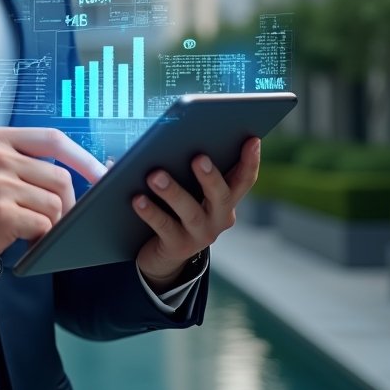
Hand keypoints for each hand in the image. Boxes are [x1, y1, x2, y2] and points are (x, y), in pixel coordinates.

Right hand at [0, 127, 105, 280]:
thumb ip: (25, 162)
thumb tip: (79, 170)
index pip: (54, 138)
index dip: (83, 157)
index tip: (102, 174)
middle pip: (61, 176)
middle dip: (67, 204)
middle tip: (53, 220)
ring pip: (55, 204)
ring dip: (51, 224)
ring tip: (30, 230)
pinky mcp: (1, 214)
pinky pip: (43, 225)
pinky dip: (40, 238)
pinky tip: (23, 241)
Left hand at [133, 137, 260, 292]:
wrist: (162, 252)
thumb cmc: (174, 206)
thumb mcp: (186, 187)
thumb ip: (184, 165)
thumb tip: (166, 137)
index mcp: (225, 199)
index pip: (243, 180)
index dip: (250, 161)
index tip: (252, 139)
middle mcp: (218, 218)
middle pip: (220, 196)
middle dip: (211, 177)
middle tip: (198, 158)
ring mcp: (200, 234)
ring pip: (190, 212)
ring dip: (173, 192)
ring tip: (155, 176)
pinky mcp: (178, 246)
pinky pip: (164, 227)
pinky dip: (151, 211)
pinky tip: (137, 199)